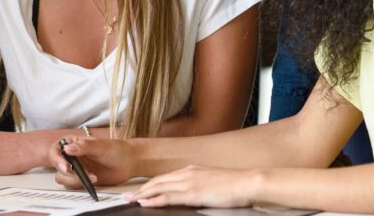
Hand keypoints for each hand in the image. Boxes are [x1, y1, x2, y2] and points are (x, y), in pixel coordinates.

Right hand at [50, 136, 135, 187]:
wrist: (129, 163)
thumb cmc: (117, 149)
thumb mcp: (101, 146)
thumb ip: (84, 147)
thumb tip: (67, 148)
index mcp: (73, 142)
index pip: (56, 150)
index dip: (57, 159)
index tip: (66, 166)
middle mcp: (72, 155)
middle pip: (57, 166)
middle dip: (69, 172)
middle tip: (81, 174)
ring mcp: (77, 168)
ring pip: (63, 178)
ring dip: (75, 180)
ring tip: (91, 177)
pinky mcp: (82, 179)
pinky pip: (72, 185)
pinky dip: (80, 185)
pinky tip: (93, 181)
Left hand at [122, 165, 256, 207]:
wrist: (247, 181)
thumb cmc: (235, 185)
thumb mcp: (212, 182)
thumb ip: (199, 185)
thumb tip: (192, 193)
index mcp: (191, 170)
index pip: (164, 177)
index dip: (149, 184)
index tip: (138, 190)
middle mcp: (187, 173)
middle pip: (157, 181)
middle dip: (140, 189)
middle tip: (126, 195)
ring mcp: (189, 182)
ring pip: (158, 187)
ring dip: (142, 194)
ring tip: (130, 199)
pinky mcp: (193, 192)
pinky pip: (168, 196)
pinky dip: (154, 199)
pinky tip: (145, 203)